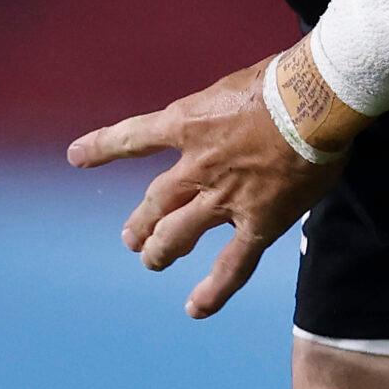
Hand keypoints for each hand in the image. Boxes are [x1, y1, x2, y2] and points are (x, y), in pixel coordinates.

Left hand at [66, 41, 355, 318]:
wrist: (312, 101)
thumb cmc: (282, 79)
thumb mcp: (234, 86)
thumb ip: (220, 112)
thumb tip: (229, 121)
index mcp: (188, 122)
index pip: (133, 137)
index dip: (102, 147)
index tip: (76, 157)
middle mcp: (196, 165)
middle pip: (156, 200)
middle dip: (141, 221)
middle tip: (129, 237)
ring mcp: (223, 198)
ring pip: (179, 233)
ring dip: (161, 250)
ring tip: (151, 261)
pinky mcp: (257, 223)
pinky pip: (232, 265)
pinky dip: (213, 290)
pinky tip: (195, 308)